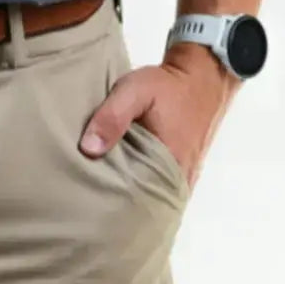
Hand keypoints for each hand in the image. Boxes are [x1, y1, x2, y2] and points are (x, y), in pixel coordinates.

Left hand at [77, 44, 237, 193]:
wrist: (200, 79)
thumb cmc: (167, 87)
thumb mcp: (134, 91)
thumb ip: (112, 116)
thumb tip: (88, 150)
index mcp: (167, 169)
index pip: (134, 201)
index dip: (108, 201)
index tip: (85, 199)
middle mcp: (178, 183)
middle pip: (142, 204)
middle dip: (116, 203)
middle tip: (87, 200)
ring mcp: (182, 181)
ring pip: (151, 199)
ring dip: (129, 197)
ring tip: (99, 195)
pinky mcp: (182, 174)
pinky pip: (159, 191)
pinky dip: (142, 189)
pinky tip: (122, 186)